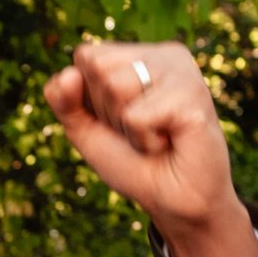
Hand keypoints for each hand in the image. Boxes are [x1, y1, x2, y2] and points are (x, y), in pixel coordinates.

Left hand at [42, 39, 257, 256]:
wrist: (172, 202)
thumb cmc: (133, 162)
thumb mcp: (87, 130)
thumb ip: (64, 101)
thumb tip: (67, 74)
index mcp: (142, 54)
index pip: (86, 56)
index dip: (90, 98)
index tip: (121, 120)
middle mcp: (165, 54)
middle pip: (98, 66)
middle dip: (107, 111)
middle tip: (141, 130)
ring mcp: (182, 71)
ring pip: (115, 85)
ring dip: (126, 127)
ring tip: (156, 136)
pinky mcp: (193, 95)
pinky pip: (136, 115)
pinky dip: (144, 140)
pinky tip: (170, 143)